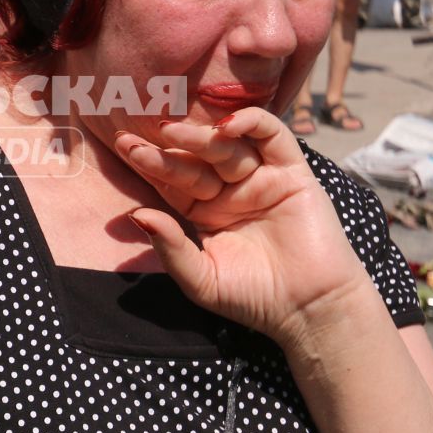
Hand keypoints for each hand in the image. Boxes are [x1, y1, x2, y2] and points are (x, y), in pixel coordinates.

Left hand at [112, 111, 376, 349]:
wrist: (309, 310)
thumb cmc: (253, 298)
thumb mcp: (200, 278)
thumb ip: (170, 247)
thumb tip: (137, 215)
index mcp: (203, 211)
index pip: (171, 180)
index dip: (149, 164)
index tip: (123, 147)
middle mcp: (228, 190)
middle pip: (194, 160)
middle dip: (165, 148)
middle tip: (135, 138)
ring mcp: (259, 178)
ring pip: (226, 146)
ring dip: (199, 137)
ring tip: (171, 131)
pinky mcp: (292, 172)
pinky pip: (272, 136)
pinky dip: (251, 122)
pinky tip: (226, 126)